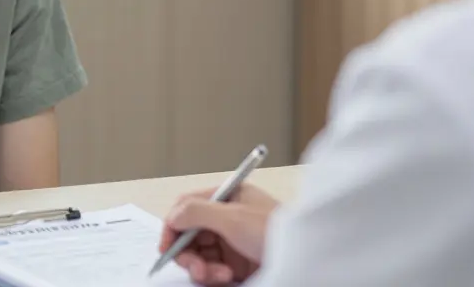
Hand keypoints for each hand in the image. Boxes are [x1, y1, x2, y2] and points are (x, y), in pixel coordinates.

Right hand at [158, 184, 280, 284]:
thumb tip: (173, 215)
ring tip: (218, 276)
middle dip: (189, 253)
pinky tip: (227, 277)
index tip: (166, 248)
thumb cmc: (277, 233)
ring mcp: (233, 240)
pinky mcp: (238, 262)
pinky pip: (213, 269)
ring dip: (203, 267)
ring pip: (200, 254)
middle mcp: (228, 216)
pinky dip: (214, 275)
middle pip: (190, 234)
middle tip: (197, 269)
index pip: (187, 206)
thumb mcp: (233, 217)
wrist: (307, 261)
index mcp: (227, 196)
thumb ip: (197, 212)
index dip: (173, 226)